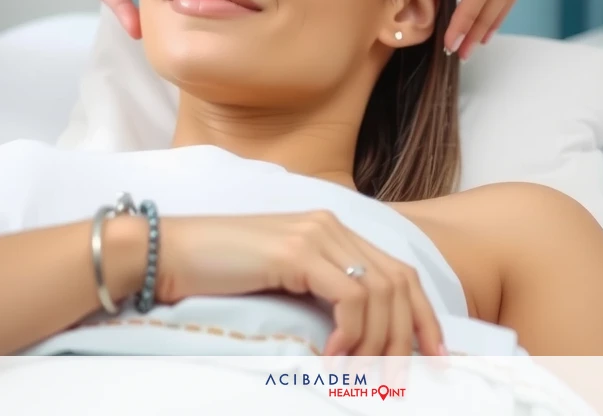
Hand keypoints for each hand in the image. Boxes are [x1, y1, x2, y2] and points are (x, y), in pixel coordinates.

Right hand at [157, 210, 444, 355]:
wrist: (169, 253)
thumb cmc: (218, 272)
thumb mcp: (282, 277)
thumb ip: (320, 288)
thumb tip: (358, 334)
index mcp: (332, 228)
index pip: (398, 270)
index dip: (422, 313)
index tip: (433, 352)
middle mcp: (331, 225)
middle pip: (398, 281)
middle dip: (407, 334)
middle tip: (396, 377)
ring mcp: (315, 234)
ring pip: (378, 292)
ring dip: (378, 340)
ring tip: (361, 373)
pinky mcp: (296, 252)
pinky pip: (348, 297)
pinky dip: (351, 331)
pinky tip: (334, 355)